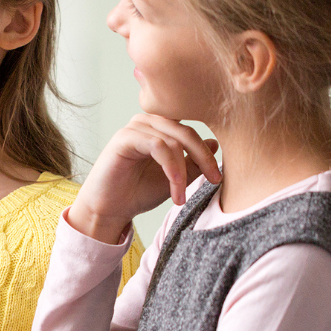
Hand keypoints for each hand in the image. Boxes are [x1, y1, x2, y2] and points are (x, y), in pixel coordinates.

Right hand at [68, 114, 219, 243]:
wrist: (110, 209)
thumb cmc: (139, 192)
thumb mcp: (176, 178)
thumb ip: (194, 162)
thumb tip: (215, 143)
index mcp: (161, 127)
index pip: (193, 128)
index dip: (209, 150)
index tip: (219, 176)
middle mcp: (148, 121)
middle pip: (187, 131)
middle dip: (204, 158)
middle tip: (215, 181)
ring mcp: (135, 127)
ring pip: (174, 140)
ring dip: (182, 171)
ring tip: (181, 196)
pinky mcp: (124, 137)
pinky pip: (157, 145)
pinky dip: (171, 167)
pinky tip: (174, 187)